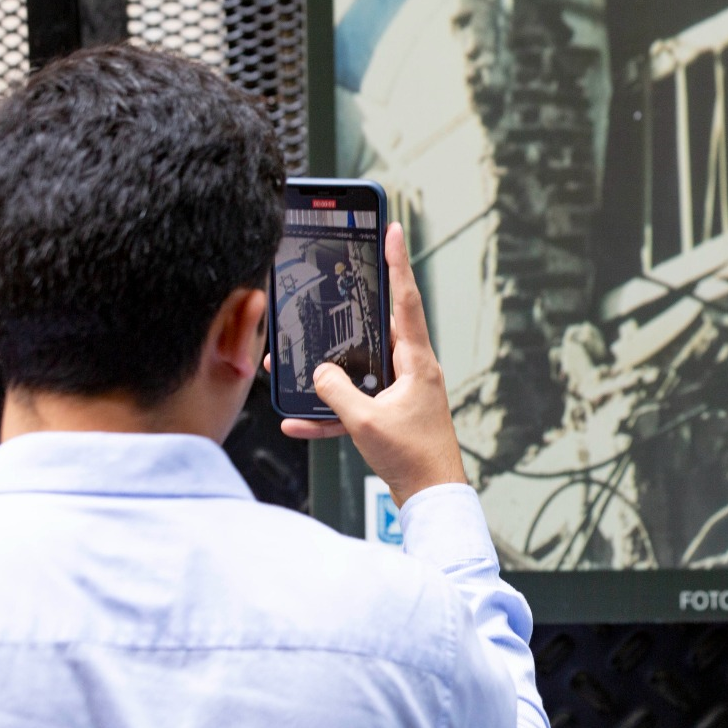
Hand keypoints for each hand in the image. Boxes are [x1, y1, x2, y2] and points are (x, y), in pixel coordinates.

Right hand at [276, 222, 466, 506]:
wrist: (431, 498)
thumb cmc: (413, 459)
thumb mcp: (365, 422)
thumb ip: (337, 392)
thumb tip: (319, 372)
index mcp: (416, 362)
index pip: (405, 300)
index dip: (398, 263)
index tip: (394, 229)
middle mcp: (413, 370)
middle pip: (378, 327)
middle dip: (353, 309)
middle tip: (340, 276)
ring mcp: (403, 392)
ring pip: (360, 369)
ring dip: (330, 371)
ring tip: (296, 362)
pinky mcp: (392, 415)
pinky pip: (355, 405)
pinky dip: (329, 412)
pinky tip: (298, 422)